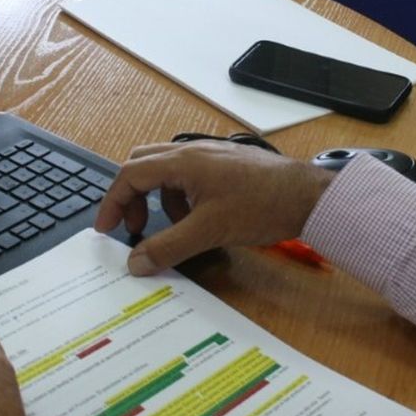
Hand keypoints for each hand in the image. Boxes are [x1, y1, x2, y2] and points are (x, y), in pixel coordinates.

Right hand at [92, 139, 334, 275]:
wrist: (308, 196)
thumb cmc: (263, 205)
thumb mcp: (209, 231)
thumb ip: (168, 247)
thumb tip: (136, 262)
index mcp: (183, 161)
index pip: (130, 174)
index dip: (113, 202)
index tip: (107, 228)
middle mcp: (193, 152)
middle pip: (143, 165)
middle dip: (132, 197)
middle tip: (134, 227)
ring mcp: (210, 156)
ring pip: (166, 170)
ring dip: (159, 198)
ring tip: (173, 228)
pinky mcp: (225, 166)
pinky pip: (189, 176)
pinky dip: (182, 197)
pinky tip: (199, 220)